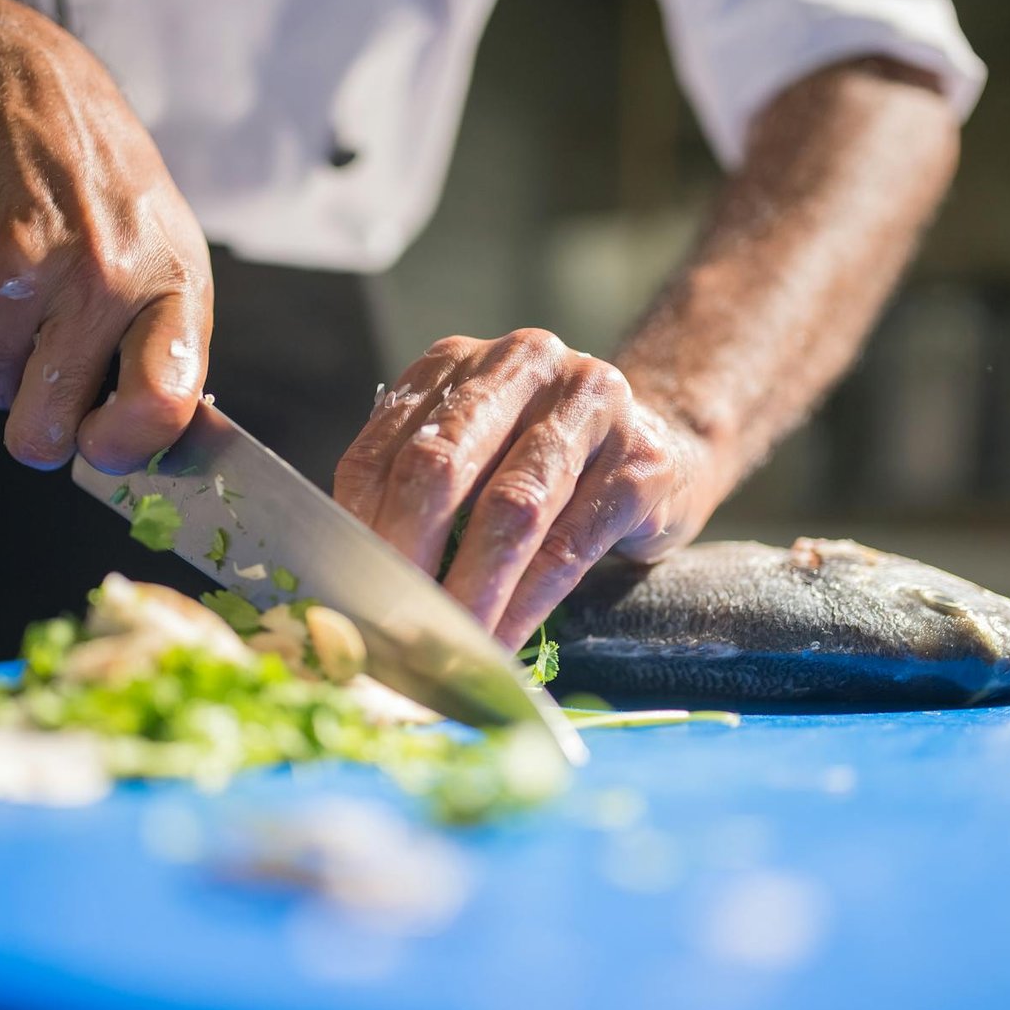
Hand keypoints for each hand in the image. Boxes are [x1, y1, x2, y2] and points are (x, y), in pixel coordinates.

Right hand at [0, 0, 210, 471]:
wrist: (25, 91)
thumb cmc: (108, 191)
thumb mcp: (171, 260)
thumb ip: (166, 355)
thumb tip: (152, 453)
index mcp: (173, 289)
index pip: (161, 402)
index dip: (123, 448)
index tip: (102, 447)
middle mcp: (105, 280)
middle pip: (46, 427)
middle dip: (36, 430)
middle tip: (44, 394)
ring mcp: (28, 266)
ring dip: (0, 362)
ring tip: (26, 296)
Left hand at [334, 329, 708, 647]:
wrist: (663, 446)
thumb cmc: (543, 467)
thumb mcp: (472, 459)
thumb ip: (416, 498)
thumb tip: (357, 589)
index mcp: (457, 362)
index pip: (385, 446)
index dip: (360, 528)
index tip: (347, 597)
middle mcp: (522, 363)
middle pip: (442, 464)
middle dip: (408, 555)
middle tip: (390, 626)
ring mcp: (590, 404)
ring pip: (511, 508)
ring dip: (471, 590)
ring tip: (447, 647)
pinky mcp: (641, 461)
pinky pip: (571, 546)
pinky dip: (528, 604)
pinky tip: (502, 643)